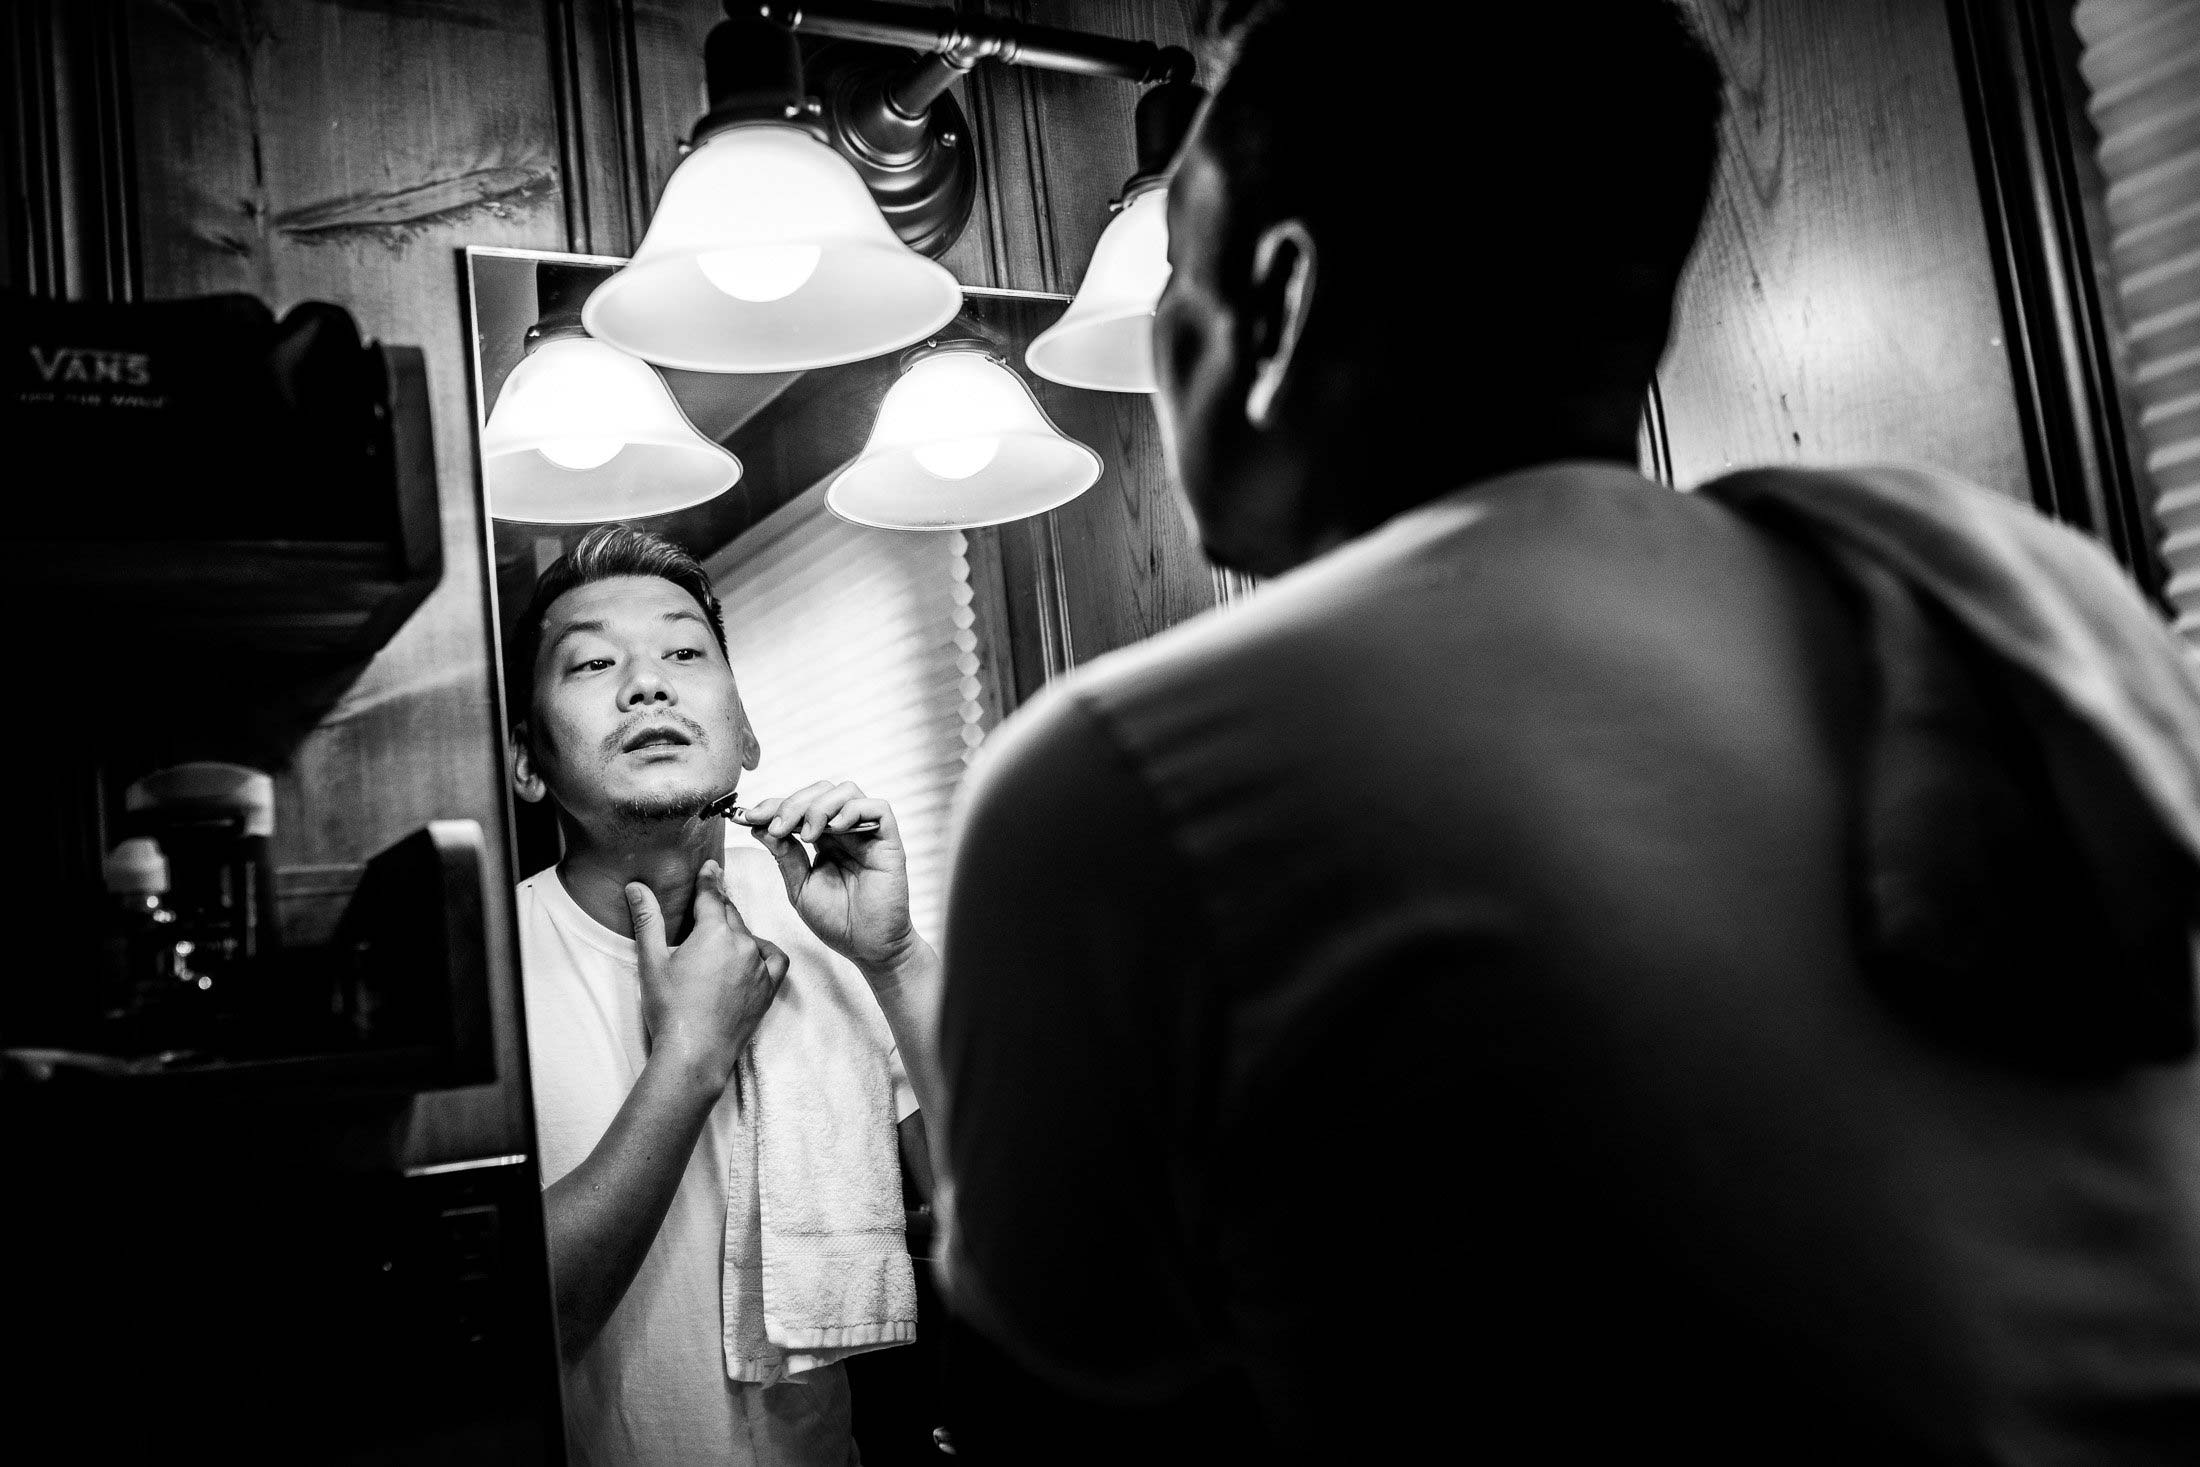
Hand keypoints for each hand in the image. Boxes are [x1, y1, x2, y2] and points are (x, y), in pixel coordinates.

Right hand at [625, 859, 785, 1087]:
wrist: (695, 1053)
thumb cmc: (670, 1008)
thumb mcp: (652, 961)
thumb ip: (648, 920)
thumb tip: (636, 887)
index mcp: (714, 932)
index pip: (711, 896)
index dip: (708, 880)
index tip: (710, 866)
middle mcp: (742, 943)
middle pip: (730, 914)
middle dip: (719, 905)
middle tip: (710, 898)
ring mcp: (759, 966)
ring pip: (749, 935)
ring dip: (736, 930)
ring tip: (720, 935)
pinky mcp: (768, 988)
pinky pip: (774, 959)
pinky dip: (764, 952)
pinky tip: (752, 954)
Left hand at [741, 780, 917, 970]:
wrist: (868, 948)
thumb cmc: (837, 921)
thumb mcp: (800, 887)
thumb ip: (785, 856)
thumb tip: (759, 827)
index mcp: (824, 839)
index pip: (800, 806)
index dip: (773, 805)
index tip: (749, 817)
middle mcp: (846, 831)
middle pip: (821, 791)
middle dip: (793, 803)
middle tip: (777, 826)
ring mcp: (868, 834)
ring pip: (846, 791)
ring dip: (820, 806)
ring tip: (808, 834)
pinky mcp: (889, 841)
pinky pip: (878, 808)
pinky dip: (852, 811)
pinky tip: (835, 831)